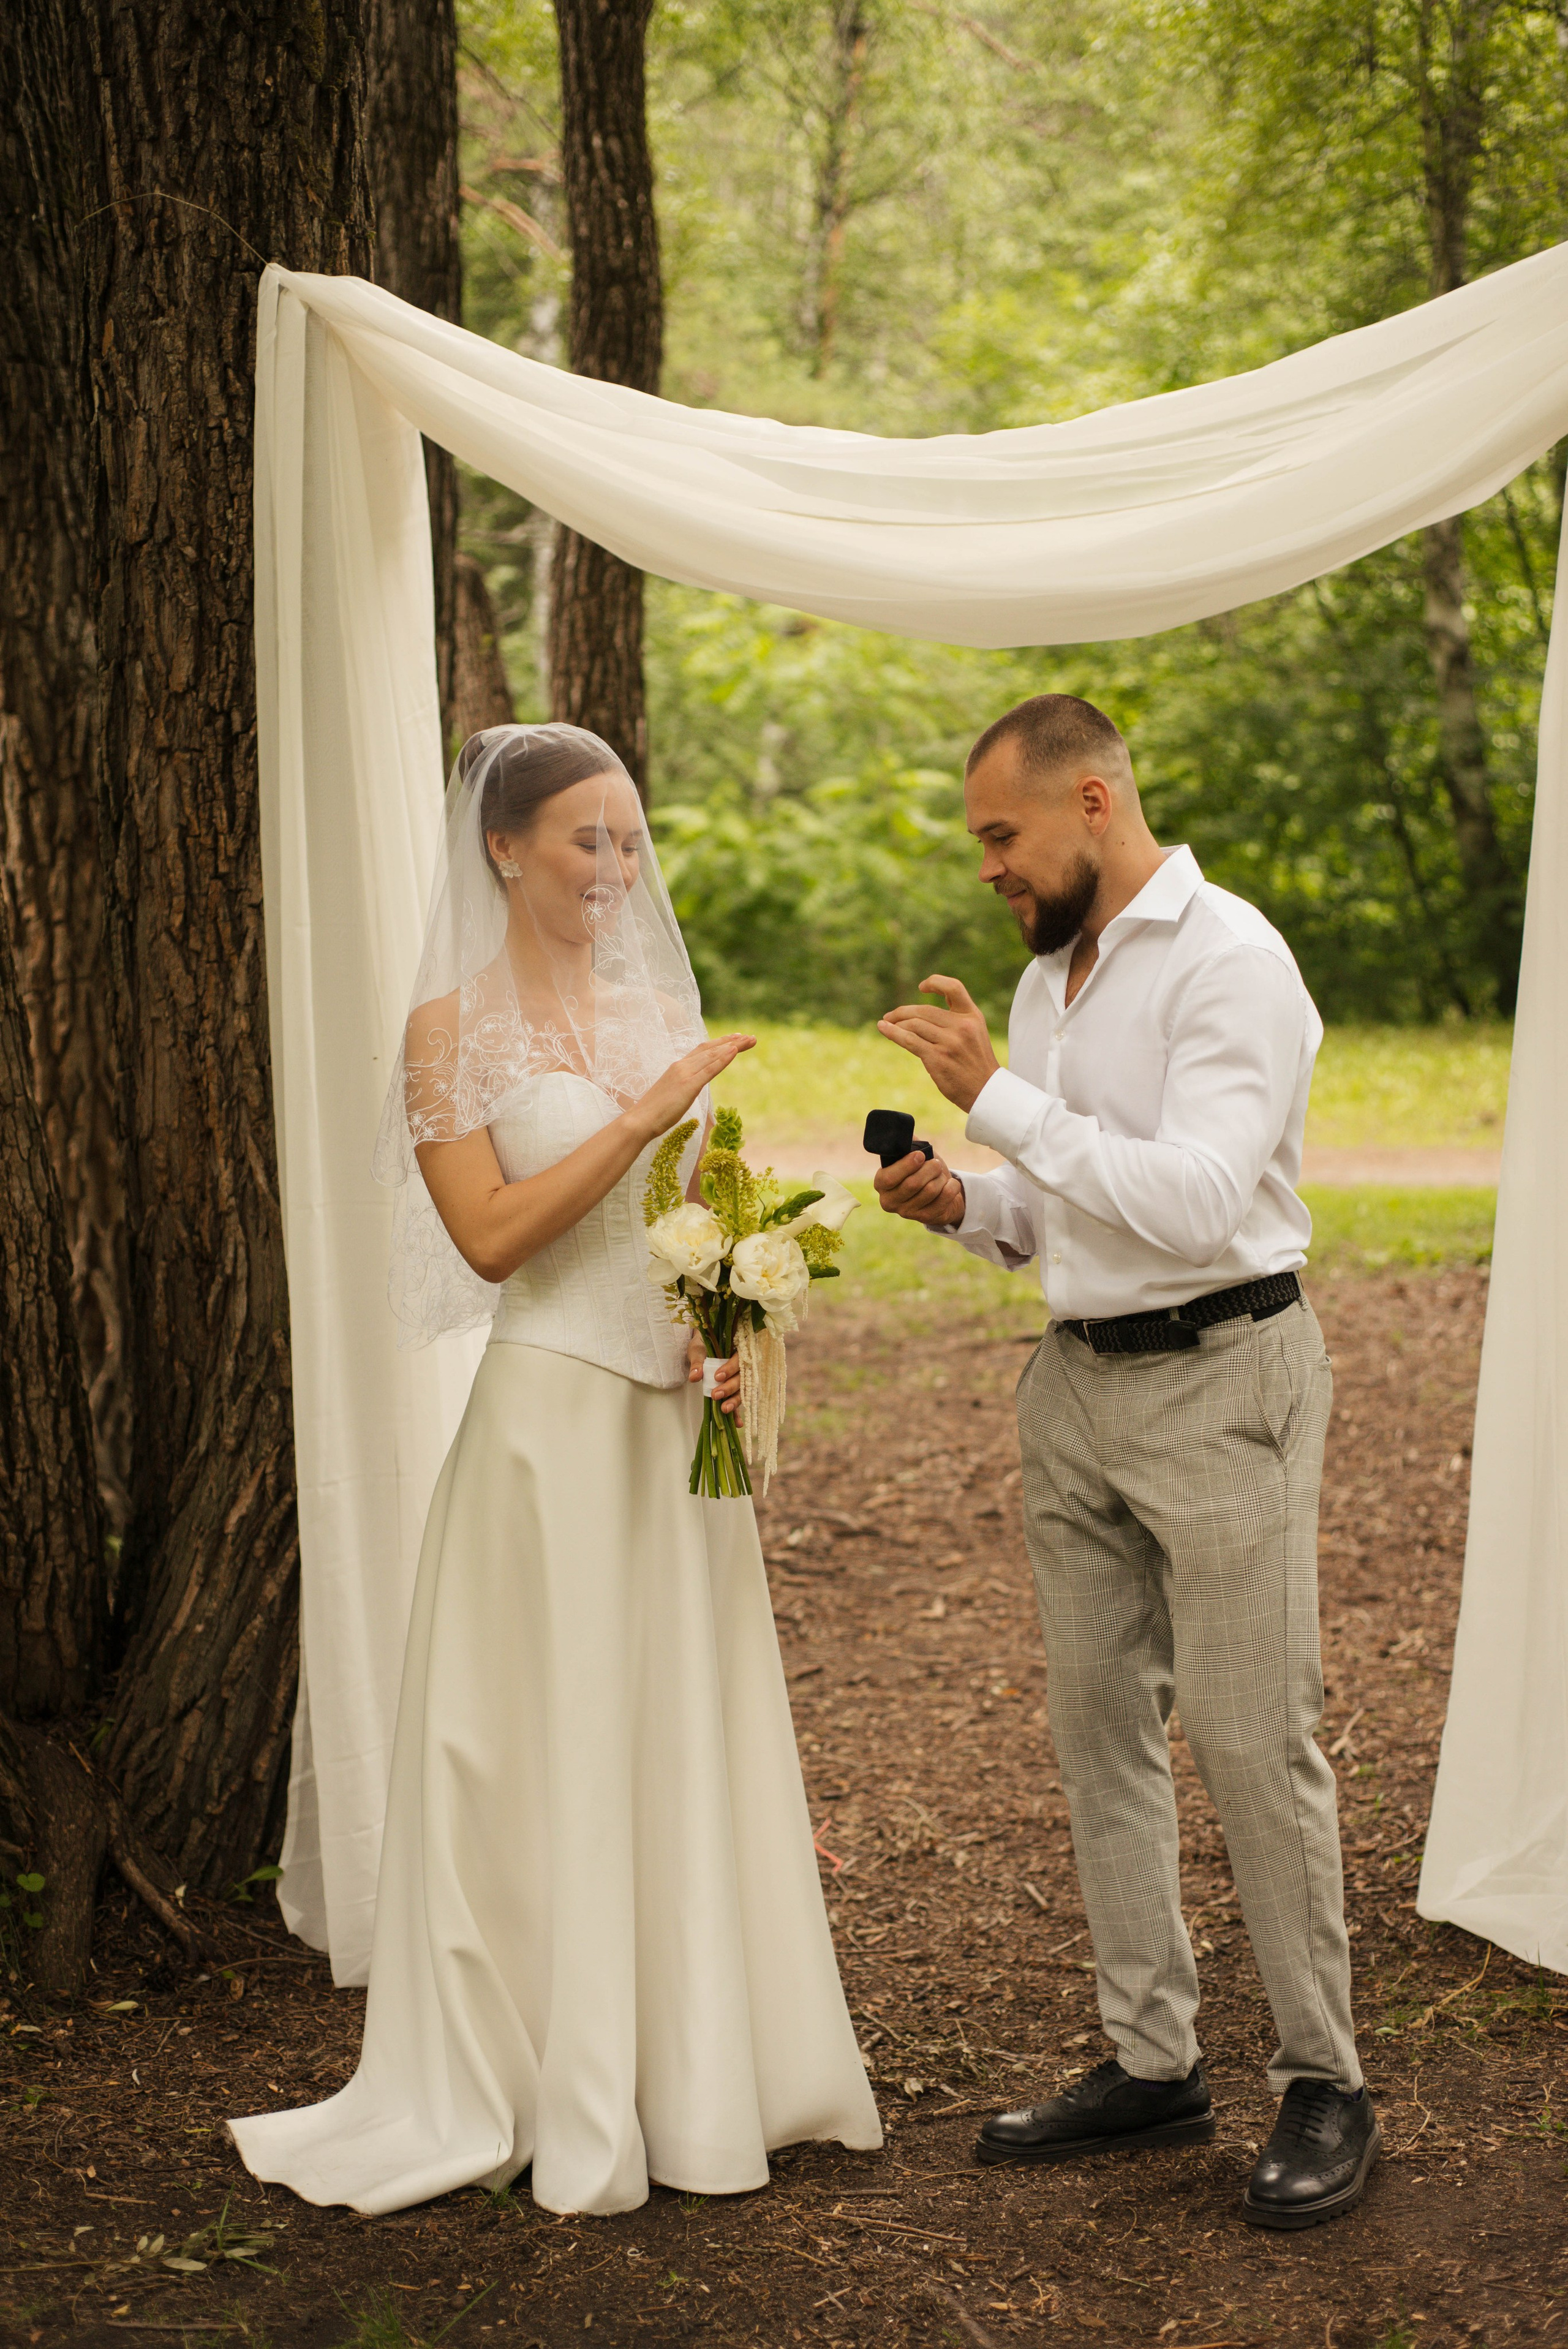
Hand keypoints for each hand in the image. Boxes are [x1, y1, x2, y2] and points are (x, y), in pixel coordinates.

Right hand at [632, 1033, 754, 1142]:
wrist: (640, 1120)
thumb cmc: (654, 1112)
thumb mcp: (673, 1094)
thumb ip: (683, 1086)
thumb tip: (692, 1087)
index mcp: (677, 1067)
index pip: (702, 1050)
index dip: (720, 1043)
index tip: (735, 1040)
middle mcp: (681, 1066)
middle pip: (711, 1049)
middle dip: (732, 1042)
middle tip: (751, 1038)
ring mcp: (685, 1074)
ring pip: (712, 1055)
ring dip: (733, 1046)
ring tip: (750, 1040)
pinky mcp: (688, 1085)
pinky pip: (709, 1069)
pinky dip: (723, 1058)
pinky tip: (735, 1051)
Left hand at [688, 1330, 740, 1415]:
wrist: (703, 1347)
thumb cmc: (702, 1347)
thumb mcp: (697, 1351)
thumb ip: (697, 1363)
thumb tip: (695, 1377)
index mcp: (737, 1351)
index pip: (738, 1360)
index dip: (730, 1369)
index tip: (717, 1377)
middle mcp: (743, 1365)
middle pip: (742, 1378)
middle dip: (729, 1388)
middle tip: (716, 1395)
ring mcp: (741, 1379)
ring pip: (742, 1391)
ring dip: (734, 1401)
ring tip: (724, 1410)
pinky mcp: (735, 1390)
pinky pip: (737, 1400)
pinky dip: (737, 1413)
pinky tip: (737, 1424)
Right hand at [874, 1149, 964, 1228]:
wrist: (938, 1192)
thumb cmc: (922, 1170)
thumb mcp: (912, 1155)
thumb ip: (906, 1143)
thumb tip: (904, 1132)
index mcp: (881, 1183)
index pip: (889, 1177)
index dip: (906, 1165)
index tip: (921, 1155)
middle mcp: (890, 1201)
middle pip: (912, 1184)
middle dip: (929, 1169)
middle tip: (935, 1163)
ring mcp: (907, 1212)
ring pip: (929, 1190)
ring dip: (940, 1177)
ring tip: (940, 1174)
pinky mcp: (925, 1218)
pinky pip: (943, 1199)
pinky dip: (951, 1187)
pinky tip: (950, 1184)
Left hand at [877, 975, 997, 1112]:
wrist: (986, 1091)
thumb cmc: (976, 1063)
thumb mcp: (975, 1033)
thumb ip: (957, 1018)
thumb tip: (923, 1011)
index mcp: (973, 1016)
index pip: (954, 988)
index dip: (935, 983)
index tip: (921, 987)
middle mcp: (962, 1026)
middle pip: (925, 1009)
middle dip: (903, 1012)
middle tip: (890, 1016)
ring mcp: (950, 1042)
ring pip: (914, 1024)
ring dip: (896, 1023)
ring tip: (887, 1025)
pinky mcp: (937, 1058)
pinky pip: (909, 1040)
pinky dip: (892, 1033)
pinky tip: (883, 1028)